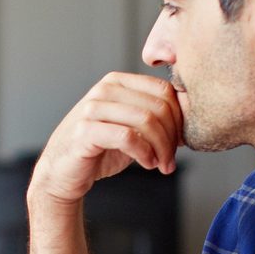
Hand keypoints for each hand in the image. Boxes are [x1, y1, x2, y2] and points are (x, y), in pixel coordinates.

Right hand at [28, 72, 180, 206]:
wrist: (62, 172)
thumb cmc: (99, 150)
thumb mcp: (131, 127)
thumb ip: (154, 117)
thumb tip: (192, 116)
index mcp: (118, 81)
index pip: (164, 90)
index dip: (179, 118)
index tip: (180, 142)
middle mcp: (104, 90)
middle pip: (158, 106)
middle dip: (172, 137)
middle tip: (171, 160)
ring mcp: (92, 108)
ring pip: (146, 121)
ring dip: (161, 148)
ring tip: (161, 164)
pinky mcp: (85, 131)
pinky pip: (128, 137)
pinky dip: (144, 153)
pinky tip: (146, 164)